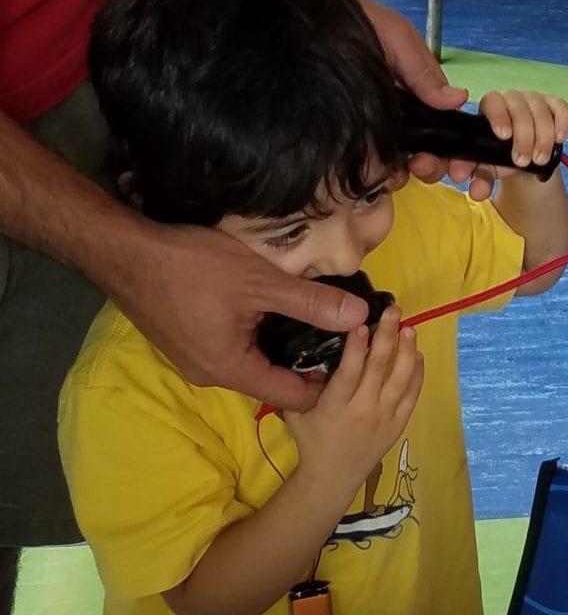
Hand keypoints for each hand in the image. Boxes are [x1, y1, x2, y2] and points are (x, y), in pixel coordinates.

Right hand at [105, 223, 368, 411]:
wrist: (126, 252)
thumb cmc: (193, 267)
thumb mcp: (261, 282)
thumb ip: (311, 302)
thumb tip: (360, 316)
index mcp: (231, 370)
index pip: (291, 397)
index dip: (327, 383)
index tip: (355, 358)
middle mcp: (211, 374)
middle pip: (272, 382)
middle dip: (307, 362)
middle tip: (342, 335)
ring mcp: (195, 359)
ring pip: (252, 363)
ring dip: (282, 347)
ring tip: (316, 320)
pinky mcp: (186, 341)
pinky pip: (233, 349)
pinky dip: (259, 336)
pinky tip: (274, 310)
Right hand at [284, 306, 423, 490]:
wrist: (333, 477)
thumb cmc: (312, 439)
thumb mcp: (297, 412)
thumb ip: (303, 384)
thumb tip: (313, 349)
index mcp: (335, 406)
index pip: (348, 372)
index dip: (356, 347)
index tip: (362, 323)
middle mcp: (363, 409)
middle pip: (379, 368)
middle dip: (387, 336)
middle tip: (393, 311)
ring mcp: (385, 417)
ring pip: (401, 379)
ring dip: (407, 350)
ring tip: (409, 328)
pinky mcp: (399, 423)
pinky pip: (413, 395)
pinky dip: (417, 373)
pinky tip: (417, 353)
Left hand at [349, 0, 487, 191]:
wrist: (301, 17)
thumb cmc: (353, 21)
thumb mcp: (395, 37)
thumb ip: (423, 68)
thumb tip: (459, 98)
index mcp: (412, 88)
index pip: (441, 124)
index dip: (453, 147)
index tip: (457, 163)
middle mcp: (394, 110)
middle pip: (426, 147)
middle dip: (434, 164)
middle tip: (426, 166)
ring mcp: (369, 126)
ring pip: (399, 160)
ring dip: (409, 172)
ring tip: (404, 172)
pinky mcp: (345, 137)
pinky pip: (367, 163)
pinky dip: (379, 174)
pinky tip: (380, 175)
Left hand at [465, 91, 567, 199]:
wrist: (524, 157)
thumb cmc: (500, 157)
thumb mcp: (488, 168)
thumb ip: (480, 178)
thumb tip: (477, 192)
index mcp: (490, 108)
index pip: (492, 101)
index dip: (498, 116)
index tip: (504, 136)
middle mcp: (512, 99)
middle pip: (519, 109)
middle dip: (524, 137)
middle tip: (523, 161)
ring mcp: (534, 100)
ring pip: (540, 111)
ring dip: (542, 137)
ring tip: (540, 160)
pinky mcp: (554, 105)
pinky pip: (561, 108)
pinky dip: (562, 123)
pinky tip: (560, 138)